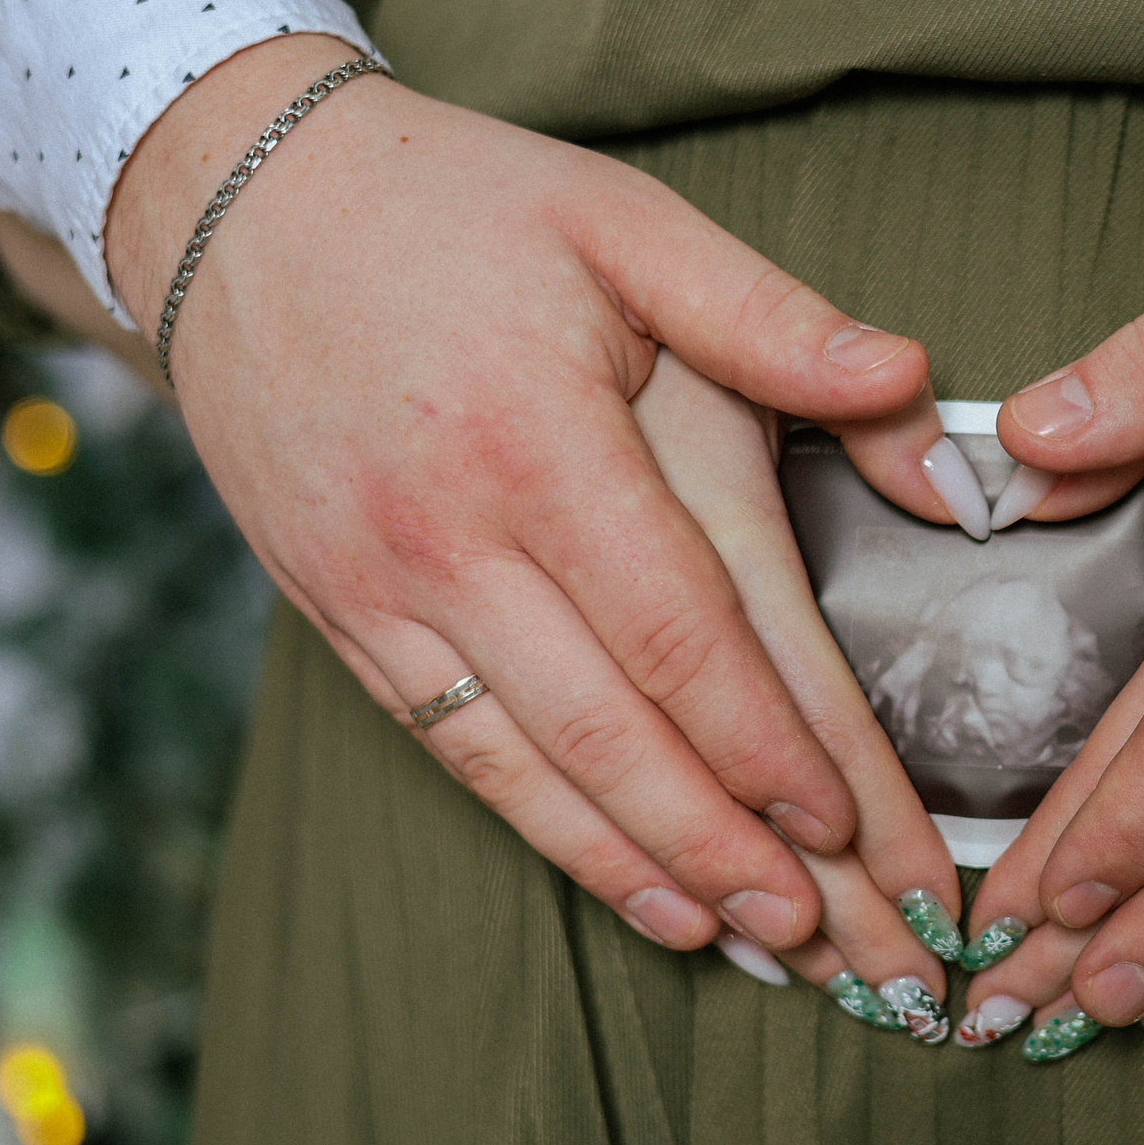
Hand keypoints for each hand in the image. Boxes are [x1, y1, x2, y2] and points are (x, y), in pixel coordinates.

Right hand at [105, 35, 968, 955]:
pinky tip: (640, 892)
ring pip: (539, 769)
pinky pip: (460, 754)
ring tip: (764, 943)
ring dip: (658, 869)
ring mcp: (386, 591)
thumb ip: (771, 317)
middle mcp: (456, 536)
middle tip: (847, 940)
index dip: (771, 740)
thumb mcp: (624, 222)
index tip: (856, 824)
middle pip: (622, 730)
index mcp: (543, 437)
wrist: (232, 201)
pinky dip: (555, 836)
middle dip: (742, 848)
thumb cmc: (456, 205)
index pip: (683, 629)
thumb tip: (911, 384)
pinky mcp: (343, 620)